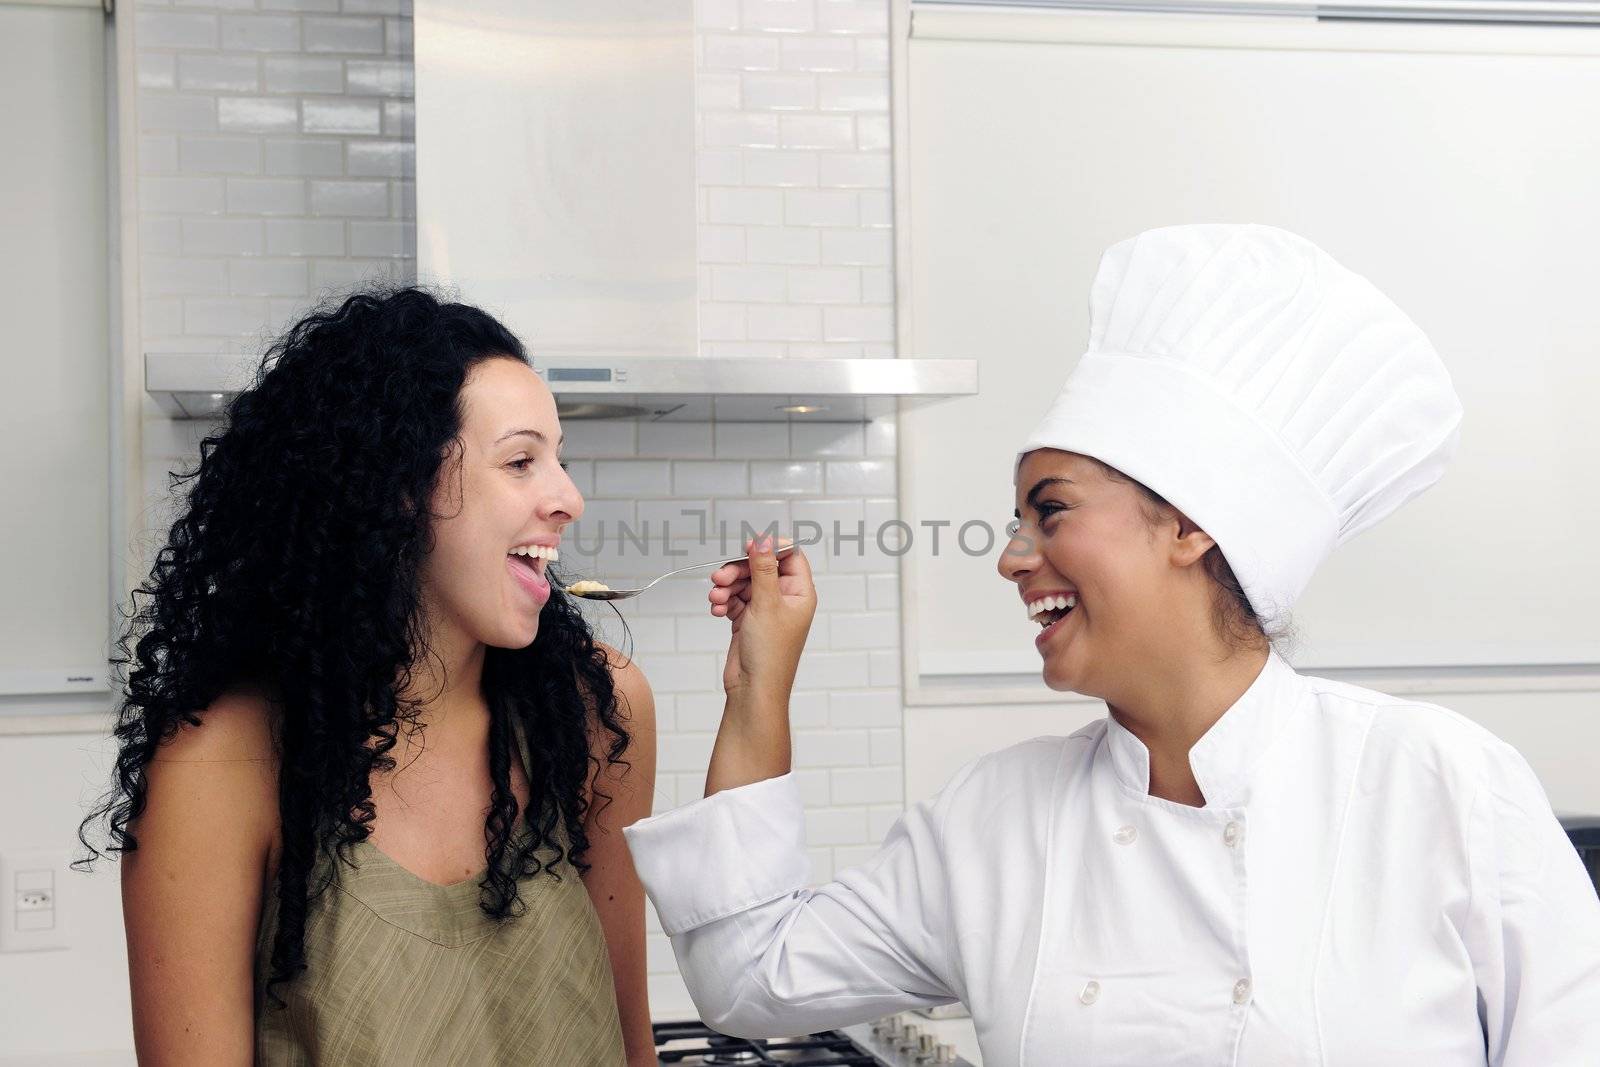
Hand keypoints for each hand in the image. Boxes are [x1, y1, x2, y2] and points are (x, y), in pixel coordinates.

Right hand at [708, 535, 816, 706]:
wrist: (753, 689)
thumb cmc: (770, 655)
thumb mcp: (766, 604)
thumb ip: (763, 569)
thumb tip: (763, 540)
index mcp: (800, 593)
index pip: (790, 556)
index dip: (769, 547)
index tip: (749, 545)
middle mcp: (785, 600)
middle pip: (761, 568)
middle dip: (738, 570)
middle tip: (719, 577)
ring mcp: (766, 610)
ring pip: (744, 584)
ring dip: (727, 587)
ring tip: (716, 598)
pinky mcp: (748, 621)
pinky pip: (734, 600)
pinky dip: (724, 602)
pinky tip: (717, 610)